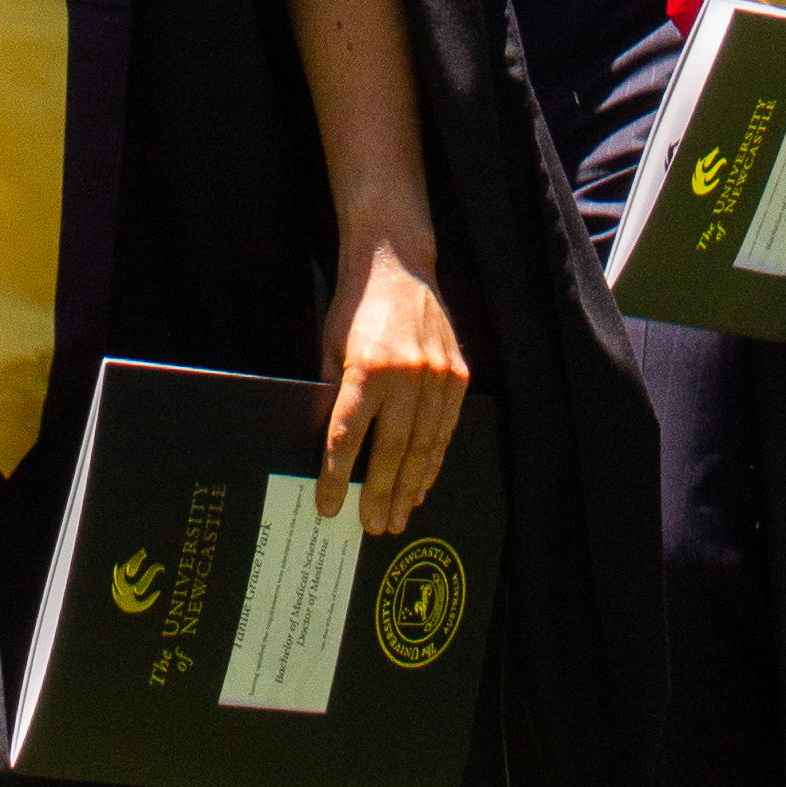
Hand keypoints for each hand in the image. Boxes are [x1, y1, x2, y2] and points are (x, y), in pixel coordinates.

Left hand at [317, 223, 467, 534]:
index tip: (328, 506)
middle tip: (373, 526)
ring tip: (398, 516)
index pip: (347, 436)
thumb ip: (334, 396)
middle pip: (391, 451)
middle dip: (380, 494)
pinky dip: (434, 460)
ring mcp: (436, 375)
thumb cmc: (356, 305)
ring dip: (410, 487)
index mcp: (366, 368)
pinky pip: (446, 428)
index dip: (336, 476)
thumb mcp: (331, 347)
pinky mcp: (457, 374)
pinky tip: (422, 483)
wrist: (396, 260)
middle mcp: (405, 374)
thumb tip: (331, 451)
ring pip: (424, 447)